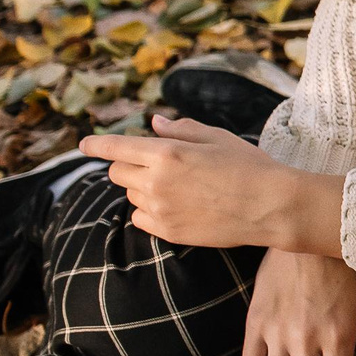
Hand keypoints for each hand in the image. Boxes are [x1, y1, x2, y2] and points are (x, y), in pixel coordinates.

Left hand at [81, 115, 342, 253]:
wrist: (271, 206)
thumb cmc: (249, 166)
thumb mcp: (217, 138)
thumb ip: (180, 130)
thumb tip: (153, 123)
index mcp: (166, 154)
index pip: (116, 147)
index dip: (97, 144)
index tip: (84, 144)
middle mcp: (155, 183)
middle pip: (118, 173)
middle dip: (129, 165)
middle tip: (157, 165)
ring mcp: (159, 210)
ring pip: (131, 195)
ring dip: (143, 188)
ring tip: (180, 187)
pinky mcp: (167, 231)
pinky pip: (141, 218)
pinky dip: (150, 210)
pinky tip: (177, 205)